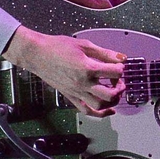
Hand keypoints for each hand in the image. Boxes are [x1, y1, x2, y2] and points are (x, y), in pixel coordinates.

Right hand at [3, 26, 125, 115]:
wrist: (38, 54)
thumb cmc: (57, 47)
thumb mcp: (84, 45)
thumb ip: (104, 53)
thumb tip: (121, 57)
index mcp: (88, 68)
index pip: (115, 72)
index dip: (121, 68)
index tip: (119, 65)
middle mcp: (83, 83)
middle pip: (111, 94)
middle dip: (120, 88)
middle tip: (120, 81)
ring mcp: (77, 92)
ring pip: (100, 105)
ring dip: (112, 101)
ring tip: (114, 92)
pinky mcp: (71, 97)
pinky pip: (87, 110)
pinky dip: (100, 114)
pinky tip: (108, 110)